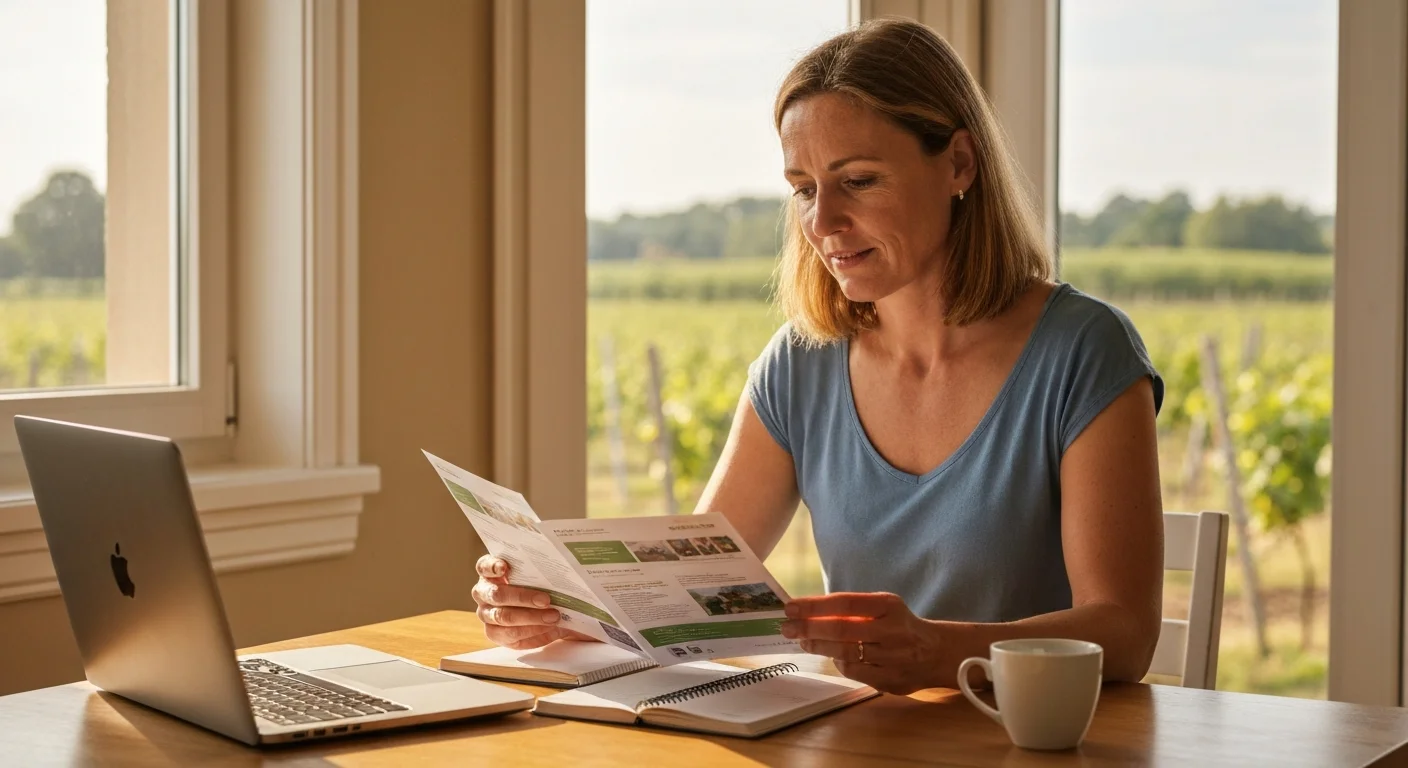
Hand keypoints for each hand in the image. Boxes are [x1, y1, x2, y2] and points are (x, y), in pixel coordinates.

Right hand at [473, 555, 595, 648]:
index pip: (484, 566)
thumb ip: (538, 569)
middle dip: (523, 597)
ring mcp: (486, 615)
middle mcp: (483, 593)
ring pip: (503, 617)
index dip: (492, 566)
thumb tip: (555, 565)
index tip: (504, 567)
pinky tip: (548, 628)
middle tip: (546, 600)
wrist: (544, 612)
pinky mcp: (494, 634)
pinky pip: (511, 635)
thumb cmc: (538, 586)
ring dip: (531, 618)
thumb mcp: (537, 575)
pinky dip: (532, 632)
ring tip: (553, 617)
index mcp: (489, 572)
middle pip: (497, 595)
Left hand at [780, 592, 941, 694]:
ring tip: (803, 640)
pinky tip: (831, 656)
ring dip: (819, 647)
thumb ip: (853, 608)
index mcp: (889, 606)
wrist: (936, 652)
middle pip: (842, 630)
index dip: (815, 606)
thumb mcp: (883, 607)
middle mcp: (893, 631)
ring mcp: (894, 658)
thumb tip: (807, 610)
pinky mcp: (891, 680)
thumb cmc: (898, 624)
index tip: (791, 607)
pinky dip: (839, 663)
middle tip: (786, 626)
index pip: (845, 604)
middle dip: (809, 628)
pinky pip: (855, 673)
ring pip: (846, 654)